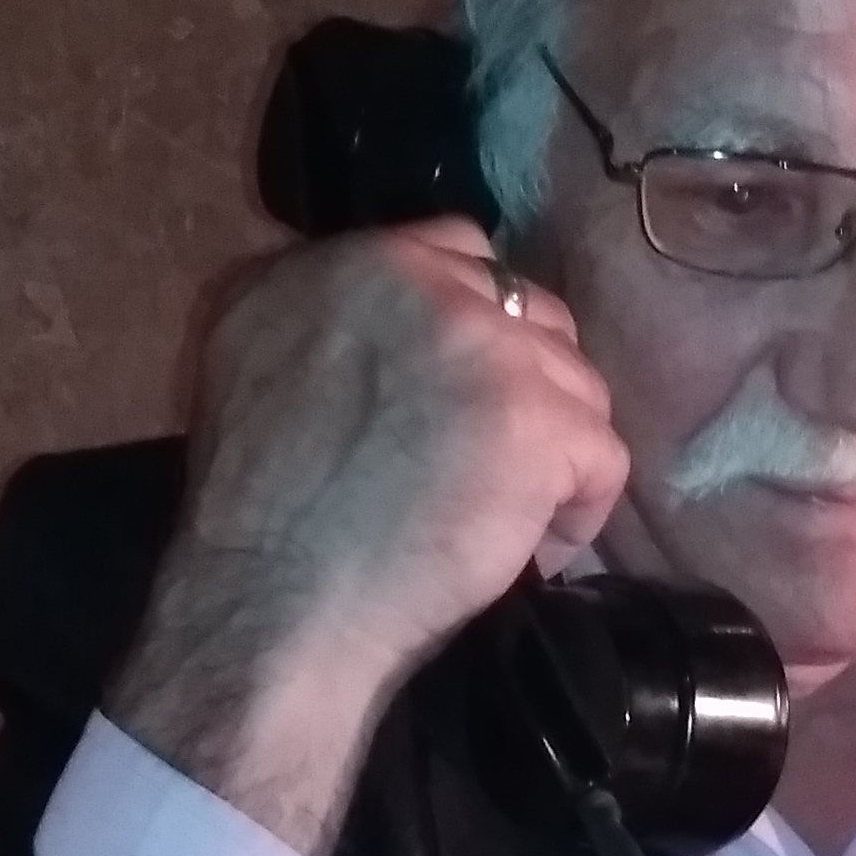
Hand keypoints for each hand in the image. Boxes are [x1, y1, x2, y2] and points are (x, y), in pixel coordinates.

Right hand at [108, 223, 629, 855]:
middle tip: (497, 459)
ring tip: (510, 517)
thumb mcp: (253, 370)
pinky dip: (579, 509)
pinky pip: (602, 453)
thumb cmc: (255, 519)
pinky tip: (535, 549)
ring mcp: (482, 344)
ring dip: (555, 451)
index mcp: (339, 264)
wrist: (272, 603)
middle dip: (528, 385)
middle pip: (529, 312)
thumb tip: (390, 333)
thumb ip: (326, 323)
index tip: (471, 393)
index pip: (460, 252)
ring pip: (574, 382)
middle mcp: (412, 281)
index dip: (481, 326)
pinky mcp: (534, 418)